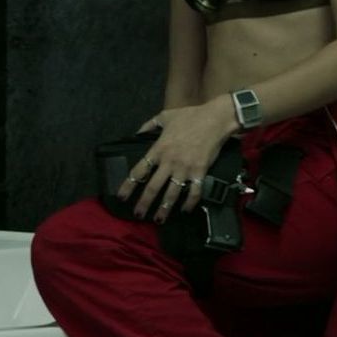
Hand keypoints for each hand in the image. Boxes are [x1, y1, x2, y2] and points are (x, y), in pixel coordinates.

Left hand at [115, 100, 239, 221]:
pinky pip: (194, 191)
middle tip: (138, 215)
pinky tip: (184, 210)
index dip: (128, 185)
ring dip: (164, 208)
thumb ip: (148, 125)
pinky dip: (189, 203)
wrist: (215, 119)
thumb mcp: (164, 117)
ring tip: (158, 219)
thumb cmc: (189, 116)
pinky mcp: (200, 172)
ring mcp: (185, 168)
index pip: (139, 170)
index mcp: (158, 149)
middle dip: (144, 203)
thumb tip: (137, 133)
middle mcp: (169, 162)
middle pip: (153, 187)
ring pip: (172, 193)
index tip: (121, 196)